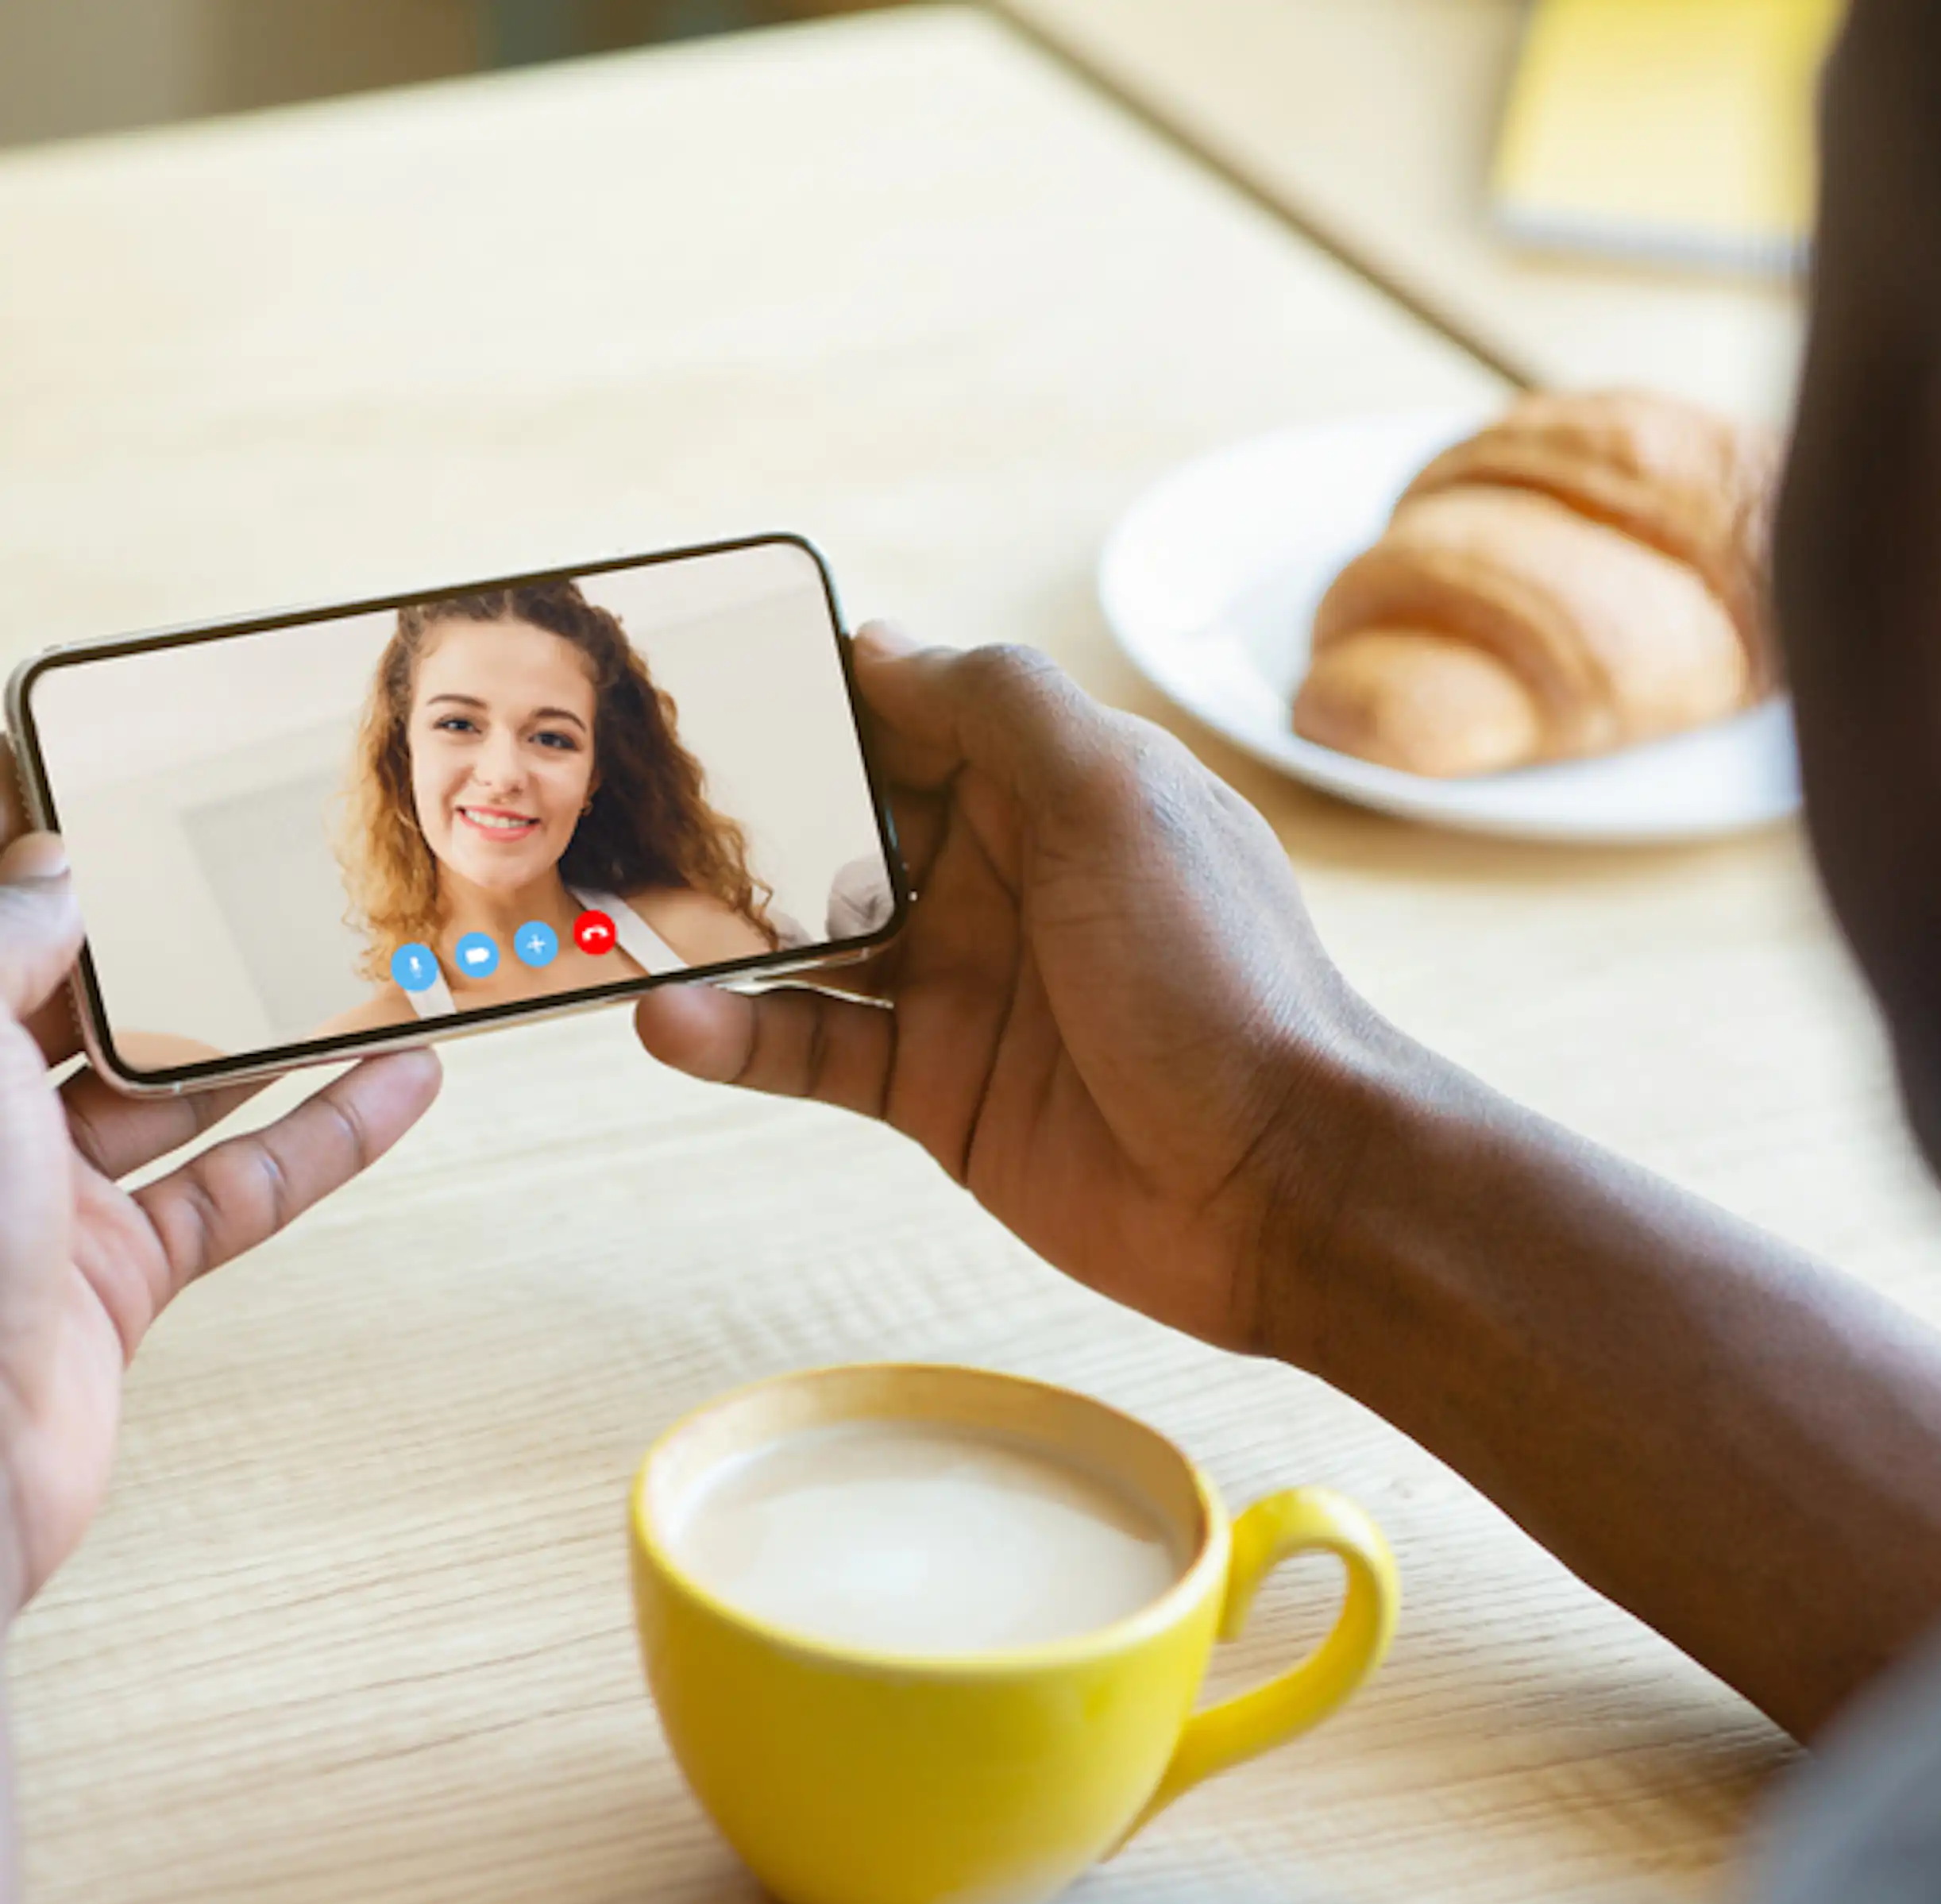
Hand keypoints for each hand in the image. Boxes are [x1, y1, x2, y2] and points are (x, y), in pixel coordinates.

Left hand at [0, 830, 440, 1625]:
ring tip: (362, 973)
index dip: (43, 868)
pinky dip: (325, 1138)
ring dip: (272, 1039)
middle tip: (256, 877)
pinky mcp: (118, 1280)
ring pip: (180, 1098)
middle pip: (87, 1009)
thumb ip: (4, 948)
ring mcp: (43, 1207)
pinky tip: (396, 1083)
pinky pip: (237, 1189)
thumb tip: (59, 868)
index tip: (112, 800)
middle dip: (173, 947)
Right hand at [637, 626, 1397, 1351]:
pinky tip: (668, 1021)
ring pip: (809, 939)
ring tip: (620, 917)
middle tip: (627, 806)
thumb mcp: (1117, 797)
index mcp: (1051, 787)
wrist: (1279, 1184)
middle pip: (843, 823)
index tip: (701, 678)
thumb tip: (876, 643)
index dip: (814, 696)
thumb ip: (1000, 704)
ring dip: (718, 930)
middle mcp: (1001, 875)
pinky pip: (811, 1047)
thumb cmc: (1217, 974)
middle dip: (746, 813)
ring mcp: (962, 984)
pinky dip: (736, 1036)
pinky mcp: (935, 1088)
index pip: (908, 713)